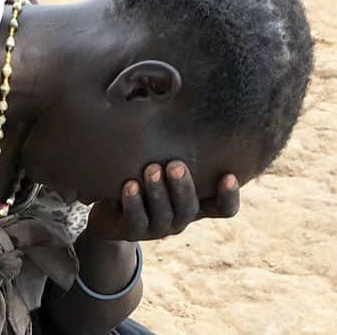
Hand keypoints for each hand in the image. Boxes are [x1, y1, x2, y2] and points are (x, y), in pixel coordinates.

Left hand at [88, 161, 240, 241]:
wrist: (109, 209)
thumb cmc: (143, 179)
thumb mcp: (162, 165)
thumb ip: (175, 149)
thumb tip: (174, 98)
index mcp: (194, 203)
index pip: (223, 209)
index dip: (229, 196)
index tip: (228, 175)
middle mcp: (180, 219)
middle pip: (190, 209)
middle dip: (183, 187)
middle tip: (176, 164)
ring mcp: (157, 229)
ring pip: (164, 215)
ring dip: (158, 191)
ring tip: (151, 169)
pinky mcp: (133, 232)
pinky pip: (136, 220)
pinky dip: (133, 202)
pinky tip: (129, 185)